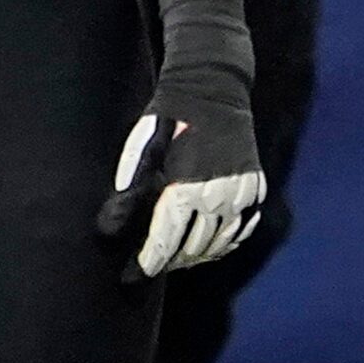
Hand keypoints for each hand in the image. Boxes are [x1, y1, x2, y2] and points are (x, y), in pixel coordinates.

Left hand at [96, 0, 265, 279]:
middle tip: (146, 265)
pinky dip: (223, 242)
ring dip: (195, 254)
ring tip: (172, 259)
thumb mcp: (140, 147)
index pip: (167, 239)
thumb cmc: (167, 116)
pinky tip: (205, 246)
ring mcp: (242, 194)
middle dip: (169, 260)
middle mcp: (219, 195)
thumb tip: (108, 228)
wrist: (213, 87)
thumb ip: (128, 188)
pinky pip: (240, 229)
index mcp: (187, 186)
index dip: (149, 261)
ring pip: (219, 242)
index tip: (131, 274)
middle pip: (193, 246)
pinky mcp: (255, 189)